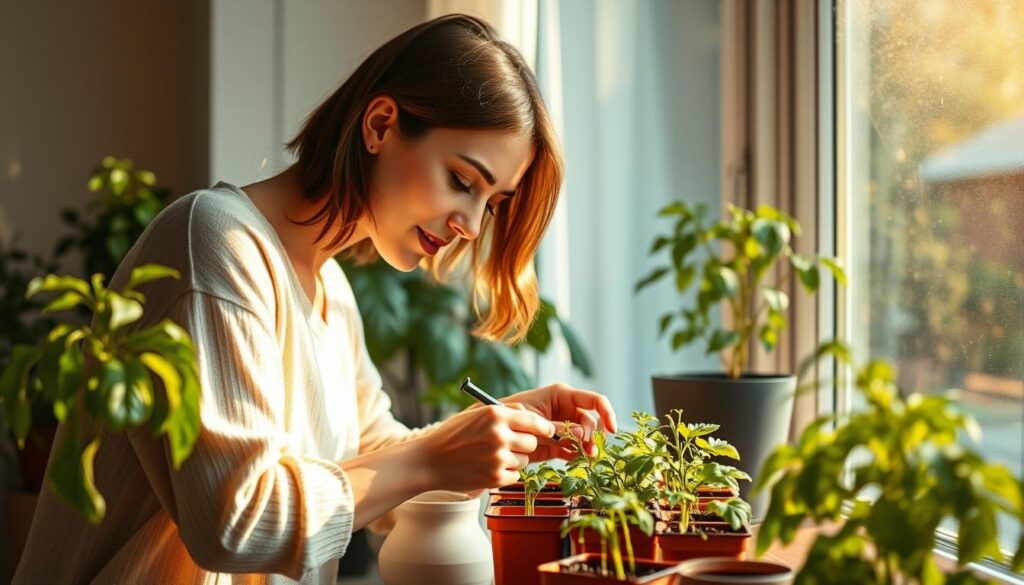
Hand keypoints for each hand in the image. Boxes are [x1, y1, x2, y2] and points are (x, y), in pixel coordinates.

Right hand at [417, 404, 555, 491]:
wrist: (429, 461)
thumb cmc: (453, 435)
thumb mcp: (475, 413)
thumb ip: (504, 411)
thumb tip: (532, 415)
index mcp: (495, 414)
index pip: (533, 420)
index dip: (544, 427)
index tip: (548, 431)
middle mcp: (499, 434)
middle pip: (532, 442)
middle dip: (524, 444)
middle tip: (509, 446)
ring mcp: (498, 457)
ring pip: (525, 460)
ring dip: (514, 460)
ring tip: (492, 457)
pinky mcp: (496, 477)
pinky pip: (516, 476)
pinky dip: (506, 474)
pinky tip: (488, 469)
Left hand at [472, 383, 617, 461]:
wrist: (491, 433)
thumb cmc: (508, 415)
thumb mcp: (532, 419)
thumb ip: (556, 427)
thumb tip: (580, 435)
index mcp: (562, 395)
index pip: (594, 400)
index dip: (607, 413)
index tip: (612, 430)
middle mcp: (566, 410)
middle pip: (591, 422)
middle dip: (592, 435)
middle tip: (583, 447)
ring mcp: (563, 427)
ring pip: (585, 438)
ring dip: (587, 448)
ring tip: (585, 457)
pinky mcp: (557, 444)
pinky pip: (574, 450)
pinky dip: (578, 456)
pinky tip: (578, 461)